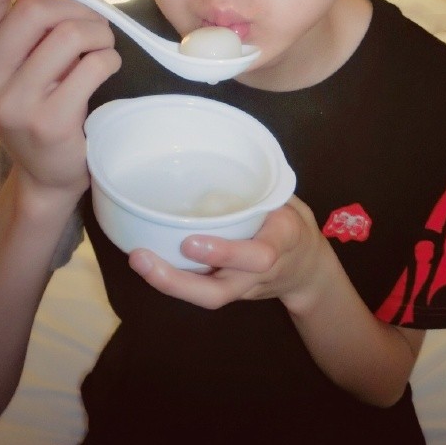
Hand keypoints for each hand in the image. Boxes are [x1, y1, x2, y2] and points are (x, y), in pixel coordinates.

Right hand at [0, 0, 120, 205]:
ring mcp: (11, 106)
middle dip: (78, 7)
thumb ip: (19, 3)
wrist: (51, 172)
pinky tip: (106, 71)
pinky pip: (94, 65)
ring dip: (100, 34)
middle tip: (94, 26)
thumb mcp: (21, 55)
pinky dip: (110, 60)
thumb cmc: (42, 102)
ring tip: (102, 49)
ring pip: (70, 34)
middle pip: (35, 9)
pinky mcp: (48, 124)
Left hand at [128, 195, 333, 310]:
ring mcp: (241, 289)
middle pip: (219, 292)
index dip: (225, 252)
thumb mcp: (285, 200)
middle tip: (142, 258)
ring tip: (138, 259)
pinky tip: (147, 260)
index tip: (190, 241)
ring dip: (168, 283)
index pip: (260, 255)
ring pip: (206, 297)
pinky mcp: (227, 292)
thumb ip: (260, 185)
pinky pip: (200, 289)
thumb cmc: (290, 223)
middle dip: (178, 281)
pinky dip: (173, 277)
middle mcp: (258, 274)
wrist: (307, 270)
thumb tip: (224, 147)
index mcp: (281, 242)